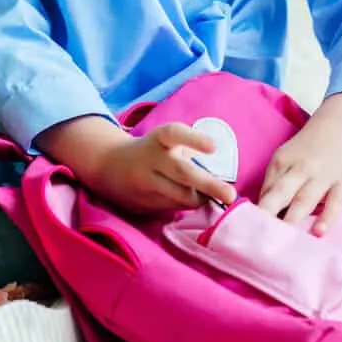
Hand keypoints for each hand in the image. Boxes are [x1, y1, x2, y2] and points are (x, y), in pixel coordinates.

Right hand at [36, 114, 236, 214]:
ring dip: (199, 199)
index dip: (193, 139)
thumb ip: (187, 155)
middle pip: (183, 172)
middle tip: (231, 195)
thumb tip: (217, 181)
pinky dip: (184, 206)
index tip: (213, 147)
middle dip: (209, 185)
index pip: (174, 134)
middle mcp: (150, 159)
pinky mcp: (142, 202)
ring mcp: (145, 183)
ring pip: (180, 196)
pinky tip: (187, 202)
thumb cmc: (152, 152)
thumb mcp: (165, 144)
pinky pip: (171, 208)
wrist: (110, 166)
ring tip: (211, 198)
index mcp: (158, 139)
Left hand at [258, 93, 341, 235]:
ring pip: (304, 199)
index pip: (265, 191)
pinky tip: (318, 232)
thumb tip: (258, 213)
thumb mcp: (286, 159)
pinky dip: (327, 217)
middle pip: (281, 193)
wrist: (340, 126)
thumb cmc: (307, 151)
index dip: (255, 212)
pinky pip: (335, 203)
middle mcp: (300, 168)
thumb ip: (274, 184)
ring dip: (293, 218)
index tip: (245, 232)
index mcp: (281, 162)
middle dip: (268, 212)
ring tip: (283, 241)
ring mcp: (323, 175)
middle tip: (257, 236)